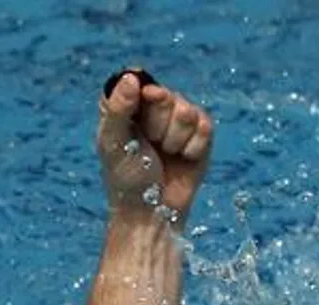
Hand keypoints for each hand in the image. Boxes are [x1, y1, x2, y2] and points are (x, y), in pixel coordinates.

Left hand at [96, 72, 213, 224]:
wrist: (153, 213)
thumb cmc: (126, 178)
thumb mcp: (113, 142)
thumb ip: (119, 108)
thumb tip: (131, 77)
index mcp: (128, 106)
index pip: (141, 81)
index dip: (145, 98)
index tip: (140, 119)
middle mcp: (154, 109)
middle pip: (166, 95)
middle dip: (158, 125)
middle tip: (150, 145)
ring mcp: (179, 121)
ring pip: (187, 110)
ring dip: (175, 139)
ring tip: (166, 155)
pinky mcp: (201, 137)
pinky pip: (205, 126)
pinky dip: (193, 147)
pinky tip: (183, 159)